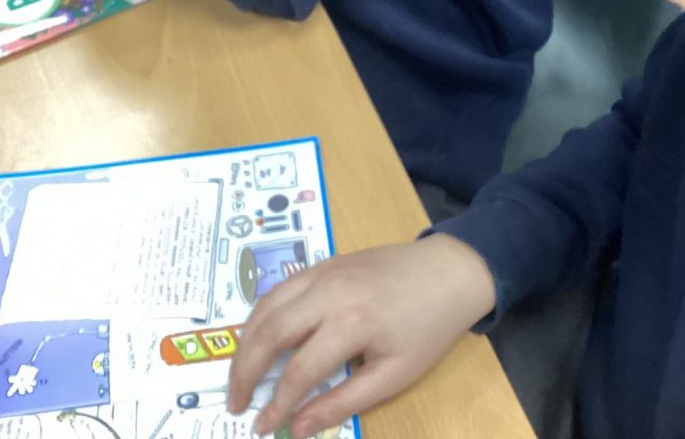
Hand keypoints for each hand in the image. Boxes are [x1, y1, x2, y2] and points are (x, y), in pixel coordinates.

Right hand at [228, 235, 496, 436]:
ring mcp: (322, 272)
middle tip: (235, 402)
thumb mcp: (394, 374)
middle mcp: (328, 293)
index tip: (261, 427)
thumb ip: (344, 401)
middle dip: (244, 372)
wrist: (449, 271)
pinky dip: (260, 315)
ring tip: (239, 375)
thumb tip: (298, 428)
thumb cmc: (428, 328)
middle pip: (269, 334)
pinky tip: (257, 337)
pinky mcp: (323, 262)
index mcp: (351, 324)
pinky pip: (279, 289)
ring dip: (245, 342)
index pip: (297, 372)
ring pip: (266, 306)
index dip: (276, 404)